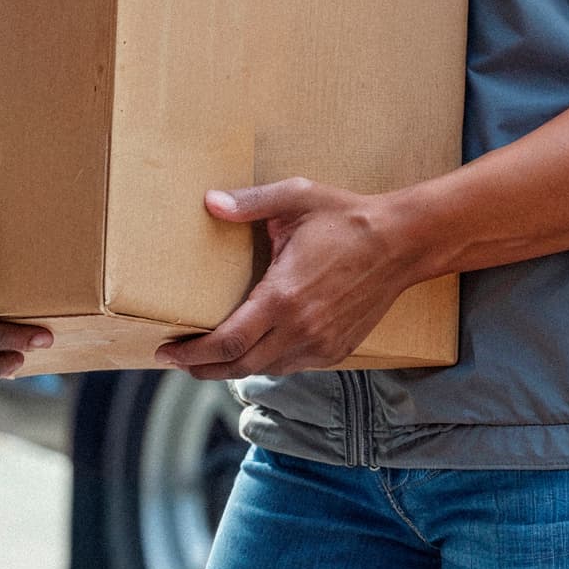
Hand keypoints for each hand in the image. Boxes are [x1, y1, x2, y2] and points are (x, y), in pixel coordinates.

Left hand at [158, 179, 425, 380]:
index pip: (226, 342)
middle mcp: (300, 329)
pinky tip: (253, 350)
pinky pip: (291, 367)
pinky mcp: (337, 350)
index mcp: (282, 297)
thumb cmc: (346, 218)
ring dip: (233, 368)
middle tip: (176, 360)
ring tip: (208, 357)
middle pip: (238, 366)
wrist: (402, 243)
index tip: (166, 352)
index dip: (191, 354)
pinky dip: (266, 363)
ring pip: (265, 370)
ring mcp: (321, 344)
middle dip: (202, 368)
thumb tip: (211, 203)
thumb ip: (250, 202)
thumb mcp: (296, 198)